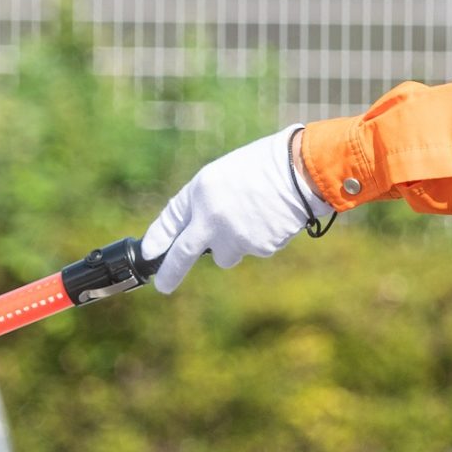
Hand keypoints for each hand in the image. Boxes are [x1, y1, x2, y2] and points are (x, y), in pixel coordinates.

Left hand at [142, 128, 329, 293]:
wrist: (302, 170)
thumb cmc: (263, 165)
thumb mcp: (223, 175)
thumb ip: (205, 204)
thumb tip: (194, 235)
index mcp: (200, 192)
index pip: (170, 221)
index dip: (158, 239)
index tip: (149, 253)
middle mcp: (212, 218)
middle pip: (184, 254)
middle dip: (170, 273)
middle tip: (162, 286)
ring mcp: (235, 237)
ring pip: (226, 255)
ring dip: (232, 245)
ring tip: (252, 217)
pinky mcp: (259, 248)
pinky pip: (254, 250)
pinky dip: (260, 238)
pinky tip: (271, 218)